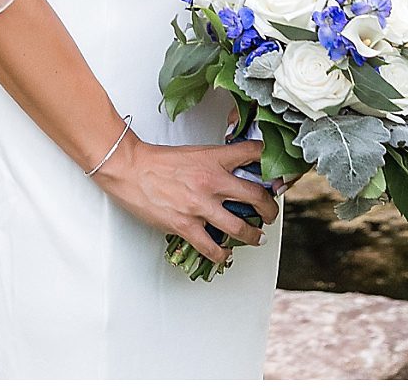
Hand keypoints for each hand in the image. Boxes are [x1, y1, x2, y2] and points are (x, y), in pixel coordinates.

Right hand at [91, 133, 279, 265]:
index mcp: (214, 159)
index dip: (270, 162)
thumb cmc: (156, 160)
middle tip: (271, 214)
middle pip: (256, 196)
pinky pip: (212, 247)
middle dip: (270, 209)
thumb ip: (214, 162)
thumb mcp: (193, 152)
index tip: (277, 173)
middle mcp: (213, 181)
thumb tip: (231, 173)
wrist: (129, 168)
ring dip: (253, 236)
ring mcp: (200, 206)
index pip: (253, 153)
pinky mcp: (186, 226)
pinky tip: (225, 254)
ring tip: (256, 238)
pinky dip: (222, 254)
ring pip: (240, 227)